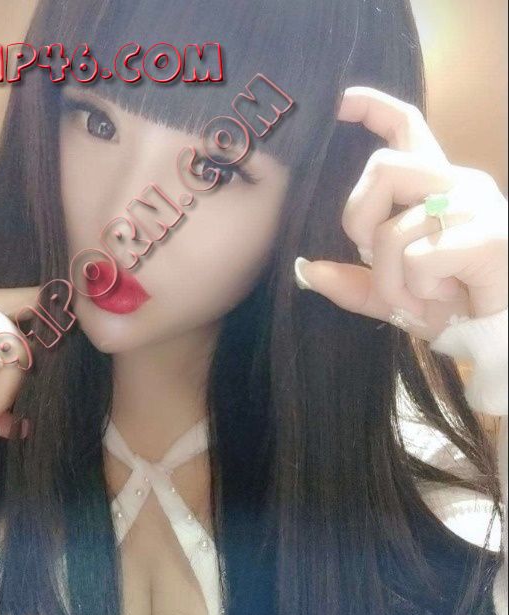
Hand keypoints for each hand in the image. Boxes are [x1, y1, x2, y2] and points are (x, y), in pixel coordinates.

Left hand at [294, 86, 507, 340]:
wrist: (501, 333)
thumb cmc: (456, 308)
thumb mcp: (395, 294)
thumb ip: (353, 282)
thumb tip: (305, 270)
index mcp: (438, 187)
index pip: (408, 126)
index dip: (372, 107)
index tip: (341, 102)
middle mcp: (458, 184)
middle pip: (382, 167)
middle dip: (357, 218)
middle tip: (370, 257)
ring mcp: (474, 207)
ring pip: (392, 230)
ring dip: (389, 279)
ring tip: (417, 297)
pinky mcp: (487, 236)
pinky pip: (417, 259)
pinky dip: (416, 290)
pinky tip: (442, 297)